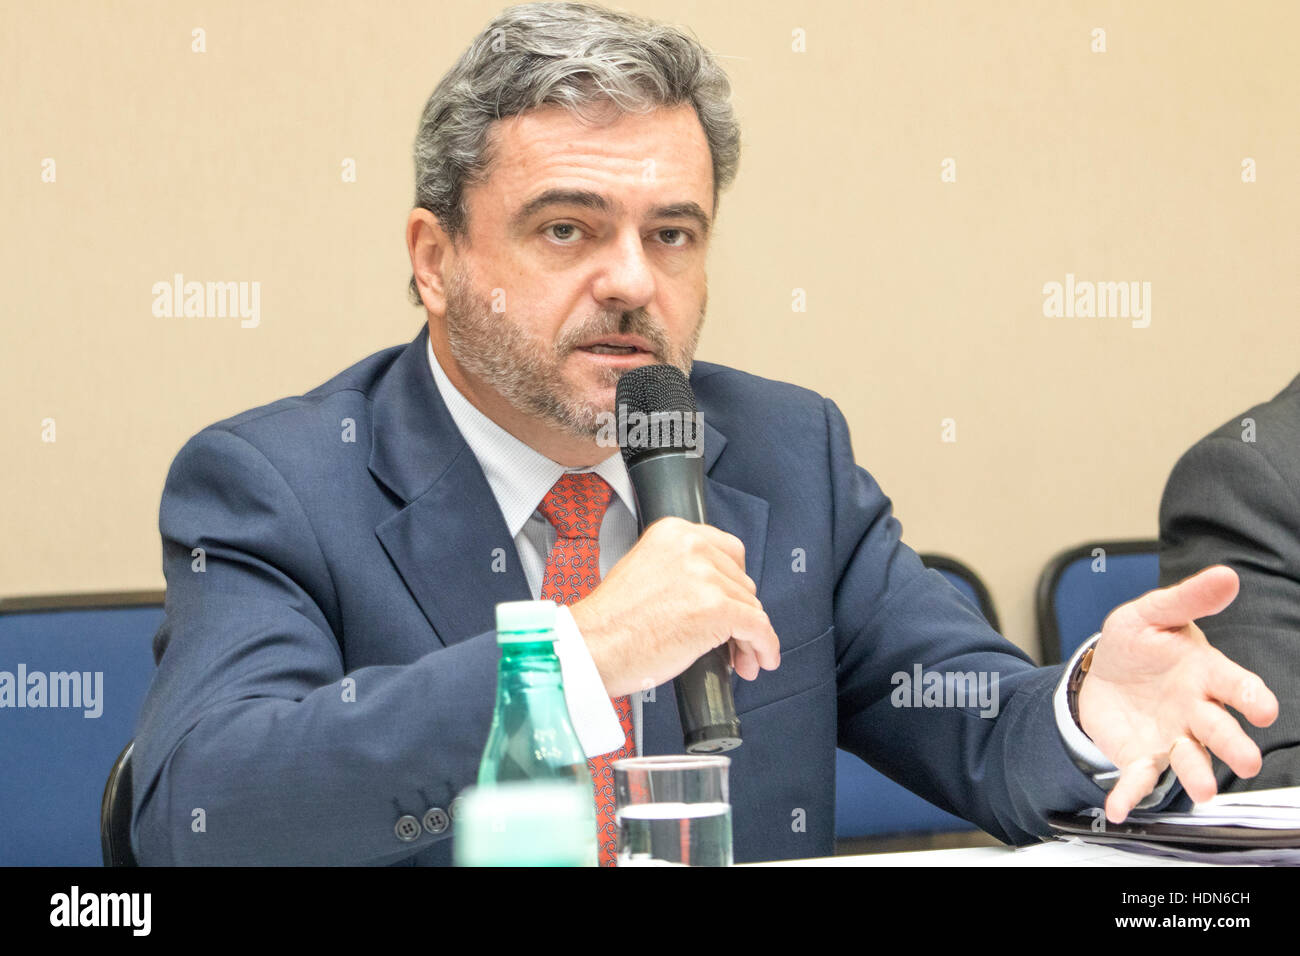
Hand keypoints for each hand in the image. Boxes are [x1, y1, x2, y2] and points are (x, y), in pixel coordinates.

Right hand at [570, 517, 780, 696]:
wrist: (590, 648)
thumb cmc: (609, 624)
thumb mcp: (645, 572)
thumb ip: (681, 572)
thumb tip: (717, 594)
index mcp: (673, 532)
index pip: (728, 551)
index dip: (732, 584)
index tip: (732, 603)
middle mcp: (692, 546)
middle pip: (741, 581)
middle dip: (740, 613)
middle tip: (731, 641)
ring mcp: (705, 577)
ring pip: (751, 607)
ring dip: (749, 636)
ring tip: (739, 658)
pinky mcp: (716, 609)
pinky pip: (758, 628)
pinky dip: (764, 646)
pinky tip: (759, 659)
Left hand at [1077, 564, 1278, 822]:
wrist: (1101, 672)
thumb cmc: (1138, 643)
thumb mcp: (1152, 613)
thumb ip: (1187, 598)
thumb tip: (1226, 575)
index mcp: (1205, 674)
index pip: (1235, 685)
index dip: (1251, 696)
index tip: (1264, 707)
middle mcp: (1196, 711)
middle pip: (1219, 730)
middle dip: (1234, 745)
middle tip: (1247, 761)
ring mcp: (1172, 737)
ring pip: (1190, 759)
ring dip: (1197, 775)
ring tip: (1203, 791)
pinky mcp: (1143, 756)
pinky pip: (1140, 778)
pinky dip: (1131, 794)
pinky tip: (1119, 807)